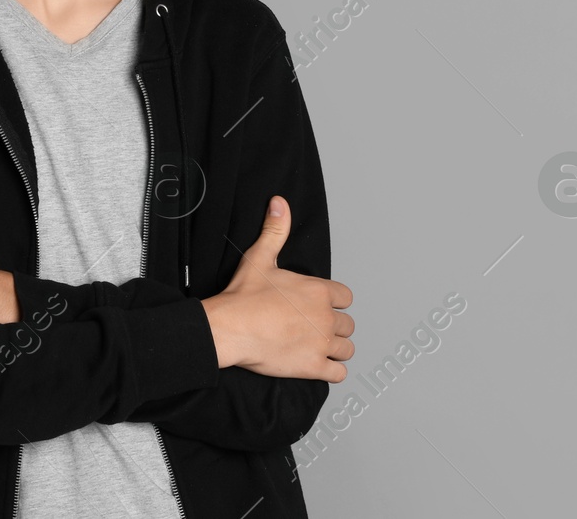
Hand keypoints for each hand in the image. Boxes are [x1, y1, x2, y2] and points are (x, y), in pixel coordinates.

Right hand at [200, 195, 354, 381]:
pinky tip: (319, 366)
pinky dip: (332, 371)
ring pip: (347, 348)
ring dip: (336, 349)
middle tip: (314, 329)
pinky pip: (339, 373)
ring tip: (318, 348)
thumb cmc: (244, 296)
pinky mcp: (313, 367)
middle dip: (334, 327)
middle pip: (347, 324)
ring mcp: (321, 343)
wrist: (230, 328)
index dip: (333, 303)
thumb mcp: (261, 257)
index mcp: (320, 291)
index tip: (318, 307)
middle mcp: (326, 317)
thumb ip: (275, 230)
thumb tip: (279, 203)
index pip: (346, 298)